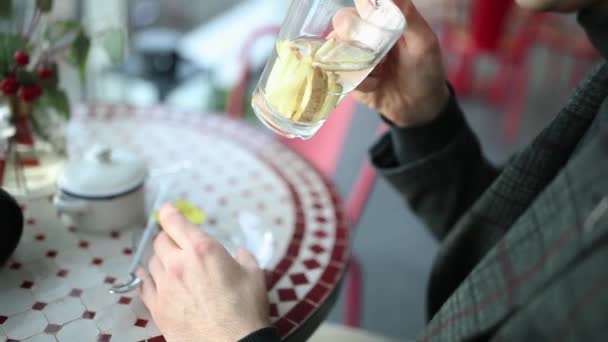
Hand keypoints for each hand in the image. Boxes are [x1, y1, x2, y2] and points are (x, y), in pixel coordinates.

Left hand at [137, 204, 269, 341]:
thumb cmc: (245, 309)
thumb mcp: (254, 274)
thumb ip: (243, 257)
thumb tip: (239, 254)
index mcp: (201, 249)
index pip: (174, 221)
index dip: (169, 212)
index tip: (166, 209)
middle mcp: (178, 263)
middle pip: (160, 241)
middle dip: (167, 238)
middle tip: (175, 241)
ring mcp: (164, 286)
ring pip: (150, 262)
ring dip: (159, 259)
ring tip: (169, 263)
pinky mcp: (157, 307)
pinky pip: (144, 285)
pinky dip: (148, 278)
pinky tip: (151, 278)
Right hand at [342, 0, 449, 126]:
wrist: (418, 107)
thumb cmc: (425, 70)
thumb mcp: (424, 41)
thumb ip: (407, 15)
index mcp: (382, 19)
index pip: (362, 5)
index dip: (363, 12)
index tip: (372, 25)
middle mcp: (363, 34)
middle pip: (342, 24)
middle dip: (356, 39)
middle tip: (379, 53)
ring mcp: (352, 55)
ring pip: (336, 49)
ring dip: (357, 61)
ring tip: (379, 71)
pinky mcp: (346, 77)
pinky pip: (339, 74)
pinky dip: (358, 81)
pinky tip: (374, 85)